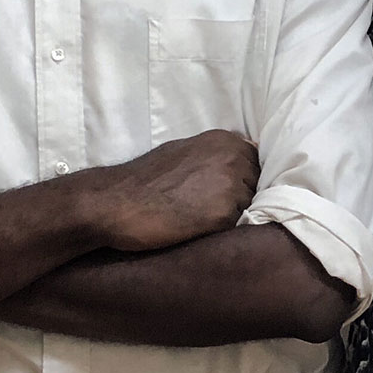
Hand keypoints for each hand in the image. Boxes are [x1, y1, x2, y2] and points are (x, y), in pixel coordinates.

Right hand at [80, 129, 259, 251]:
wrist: (115, 203)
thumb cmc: (145, 180)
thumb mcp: (183, 151)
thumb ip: (214, 155)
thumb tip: (240, 162)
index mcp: (225, 140)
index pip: (256, 164)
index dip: (243, 181)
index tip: (223, 193)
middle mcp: (233, 158)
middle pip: (256, 186)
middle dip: (241, 199)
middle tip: (208, 210)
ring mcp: (230, 185)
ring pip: (248, 208)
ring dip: (232, 216)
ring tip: (200, 220)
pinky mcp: (222, 214)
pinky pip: (236, 227)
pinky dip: (222, 232)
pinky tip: (198, 230)